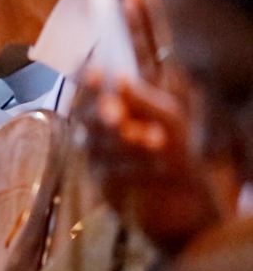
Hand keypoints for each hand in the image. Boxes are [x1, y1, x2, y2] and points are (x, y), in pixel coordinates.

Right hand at [73, 69, 223, 253]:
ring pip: (101, 143)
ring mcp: (96, 154)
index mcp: (111, 104)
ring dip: (129, 142)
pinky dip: (138, 166)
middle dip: (102, 113)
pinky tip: (162, 164)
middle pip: (87, 114)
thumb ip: (145, 100)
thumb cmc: (176, 148)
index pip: (87, 85)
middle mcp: (96, 127)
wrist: (183, 198)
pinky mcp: (102, 181)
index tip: (95, 72)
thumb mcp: (170, 119)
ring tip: (157, 140)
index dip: (86, 79)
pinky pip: (113, 169)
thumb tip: (121, 78)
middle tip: (117, 114)